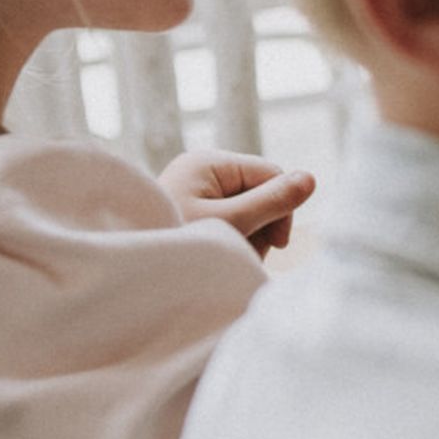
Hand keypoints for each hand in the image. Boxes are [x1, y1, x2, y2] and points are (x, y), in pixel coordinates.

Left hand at [161, 149, 315, 252]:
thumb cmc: (175, 243)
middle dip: (261, 225)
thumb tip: (311, 178)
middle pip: (259, 192)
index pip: (269, 173)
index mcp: (208, 162)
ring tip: (226, 259)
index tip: (277, 244)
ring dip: (247, 237)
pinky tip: (218, 258)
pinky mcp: (191, 210)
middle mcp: (200, 170)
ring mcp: (194, 190)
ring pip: (247, 209)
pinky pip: (228, 220)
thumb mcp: (230, 224)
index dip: (281, 207)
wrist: (127, 275)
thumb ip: (271, 202)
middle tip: (244, 254)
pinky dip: (231, 241)